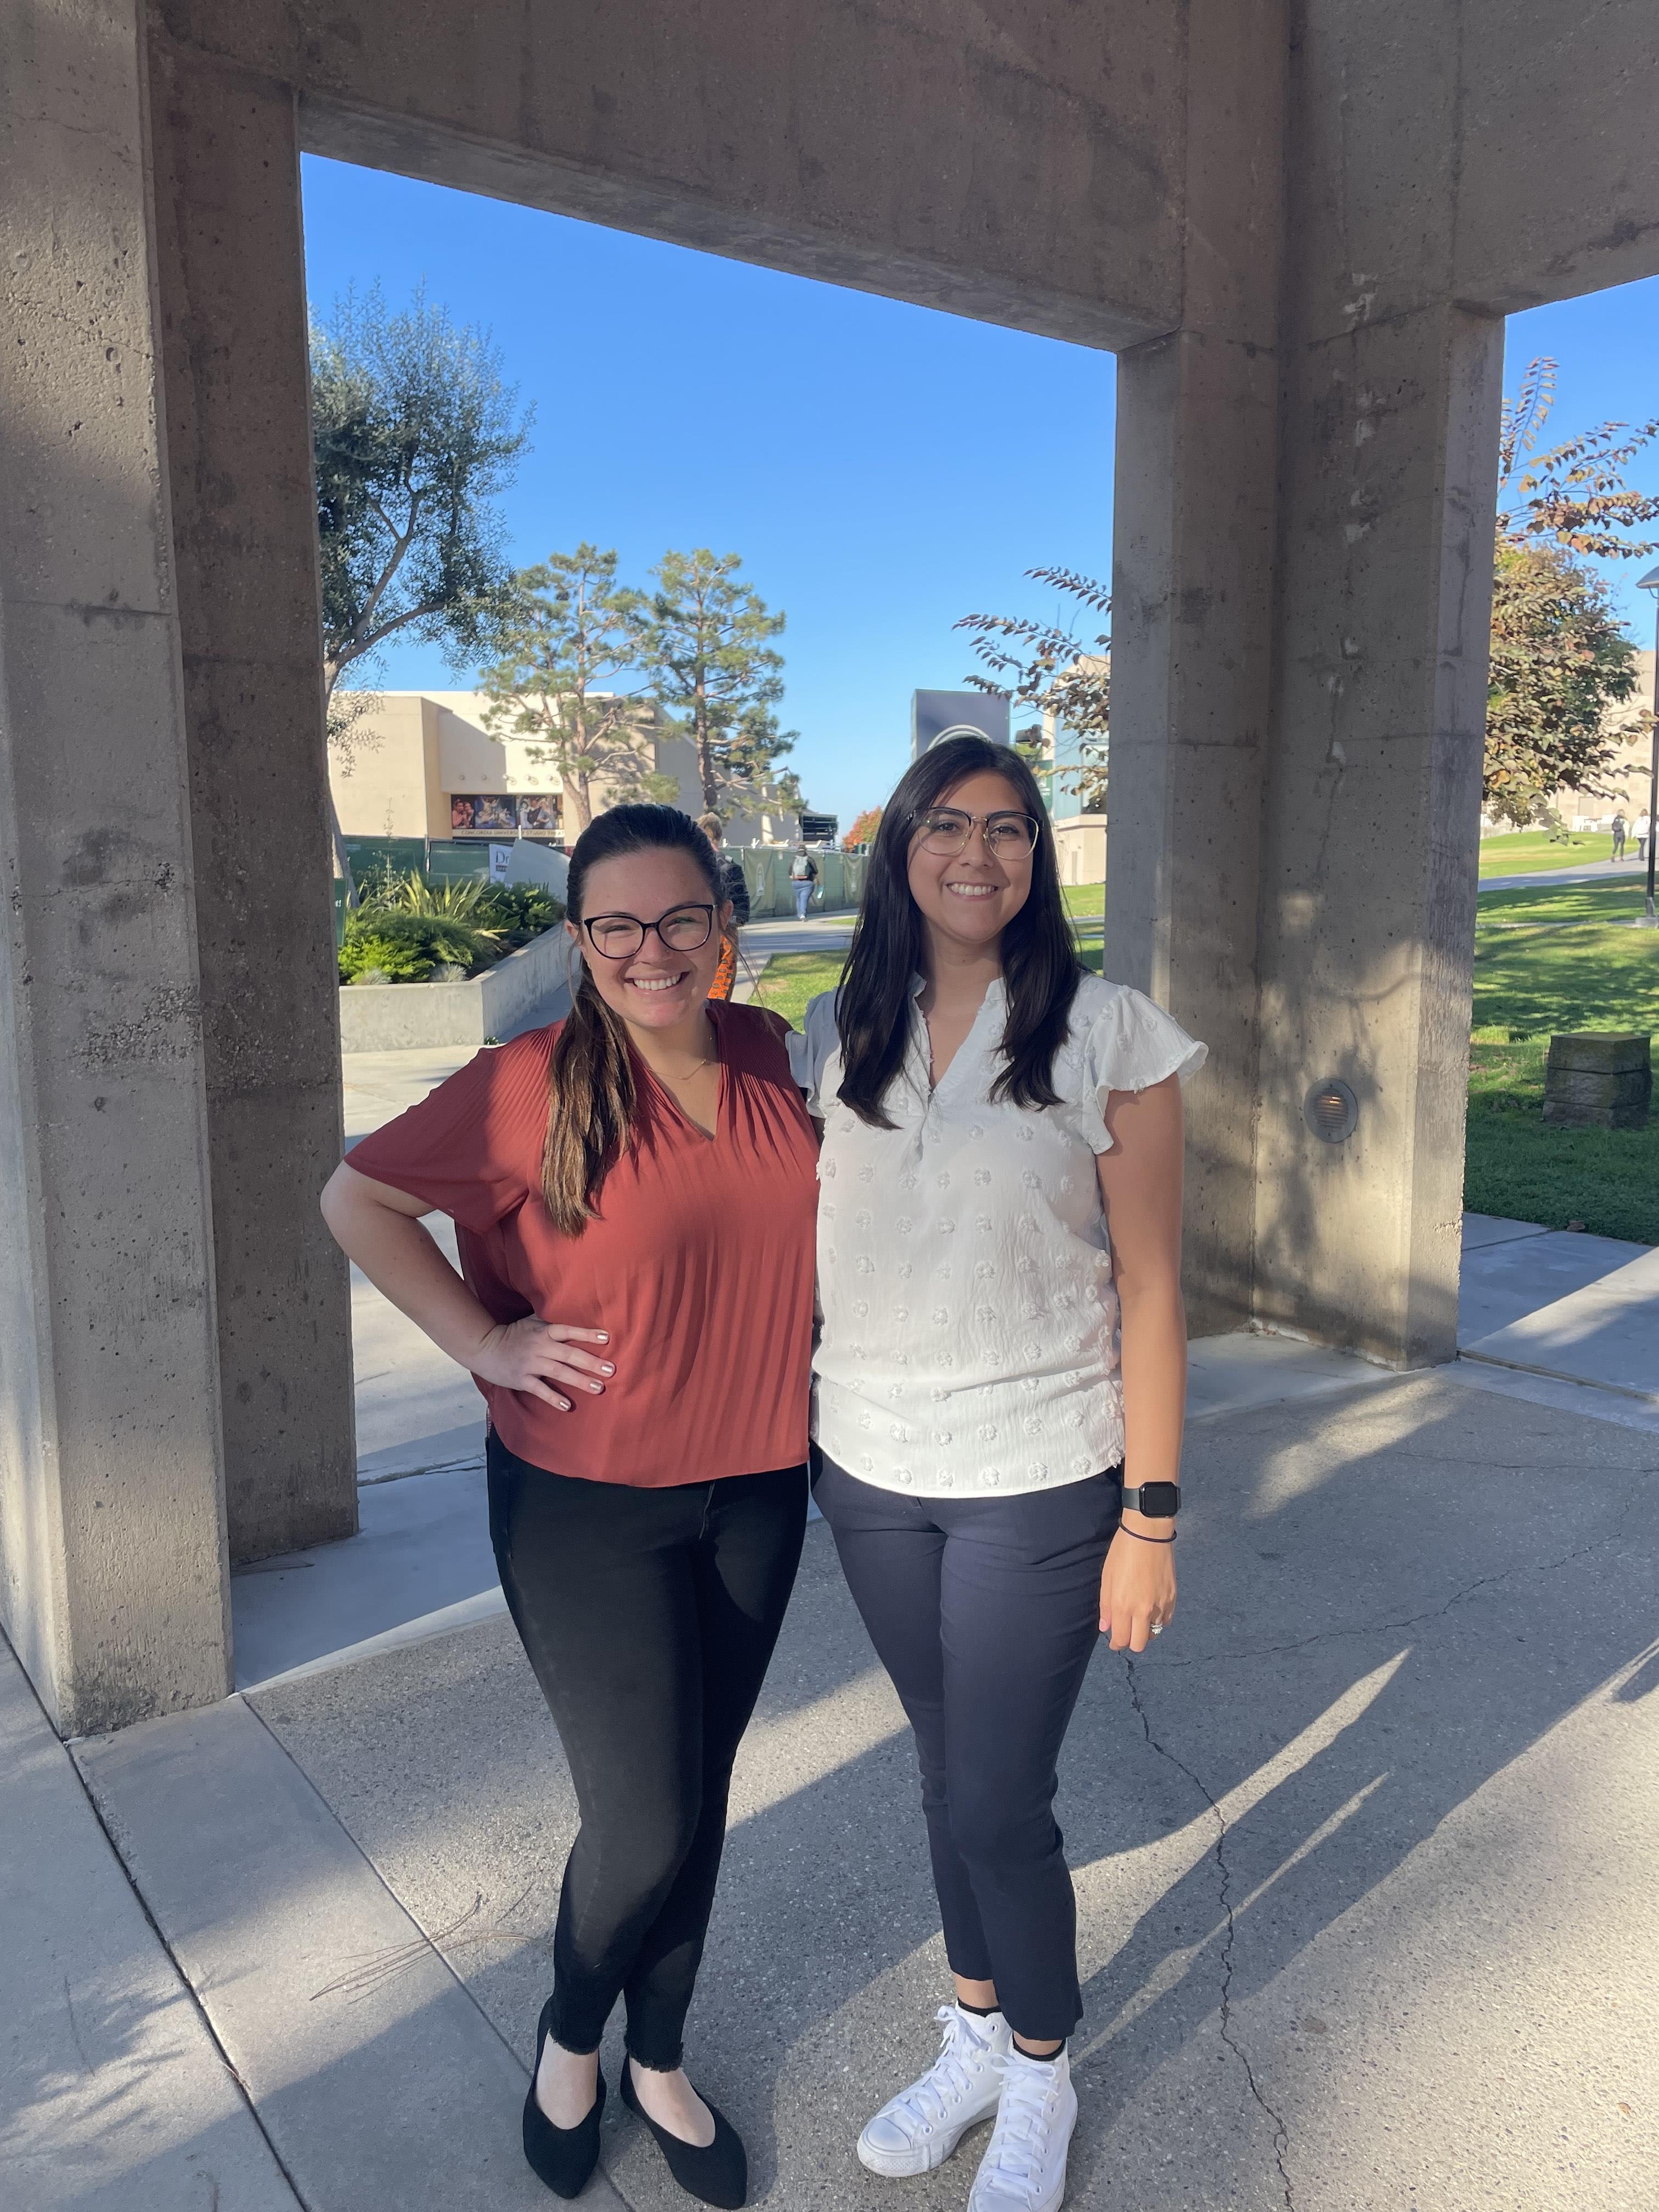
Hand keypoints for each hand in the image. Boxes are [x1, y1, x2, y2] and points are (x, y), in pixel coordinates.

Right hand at [468, 1318, 613, 1410]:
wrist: (484, 1348)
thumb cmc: (513, 1334)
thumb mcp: (531, 1322)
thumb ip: (551, 1321)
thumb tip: (573, 1311)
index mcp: (543, 1332)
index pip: (568, 1331)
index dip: (586, 1334)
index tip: (606, 1338)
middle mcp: (539, 1347)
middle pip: (569, 1355)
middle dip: (591, 1362)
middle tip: (611, 1370)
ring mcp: (530, 1364)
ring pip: (559, 1373)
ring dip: (580, 1380)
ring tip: (598, 1388)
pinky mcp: (522, 1380)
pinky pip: (540, 1390)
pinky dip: (553, 1398)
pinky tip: (568, 1406)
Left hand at [1099, 1524, 1176, 1650]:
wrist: (1148, 1534)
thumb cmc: (1122, 1553)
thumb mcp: (1107, 1578)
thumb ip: (1106, 1607)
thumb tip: (1106, 1628)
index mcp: (1124, 1606)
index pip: (1121, 1640)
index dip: (1116, 1644)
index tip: (1113, 1642)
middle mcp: (1144, 1610)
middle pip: (1140, 1644)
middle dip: (1131, 1642)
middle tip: (1125, 1633)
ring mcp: (1161, 1605)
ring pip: (1154, 1633)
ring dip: (1145, 1631)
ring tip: (1138, 1619)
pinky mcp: (1173, 1598)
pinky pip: (1166, 1620)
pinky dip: (1158, 1621)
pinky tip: (1151, 1610)